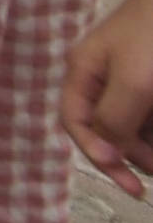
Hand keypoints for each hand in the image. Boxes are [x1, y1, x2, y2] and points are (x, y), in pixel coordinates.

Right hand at [71, 0, 152, 197]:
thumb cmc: (152, 38)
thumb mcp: (131, 83)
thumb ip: (113, 120)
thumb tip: (106, 152)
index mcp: (84, 72)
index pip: (77, 123)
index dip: (99, 156)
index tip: (131, 184)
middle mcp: (102, 75)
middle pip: (107, 127)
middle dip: (131, 154)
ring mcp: (130, 75)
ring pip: (133, 122)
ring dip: (148, 143)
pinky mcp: (150, 76)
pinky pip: (147, 111)